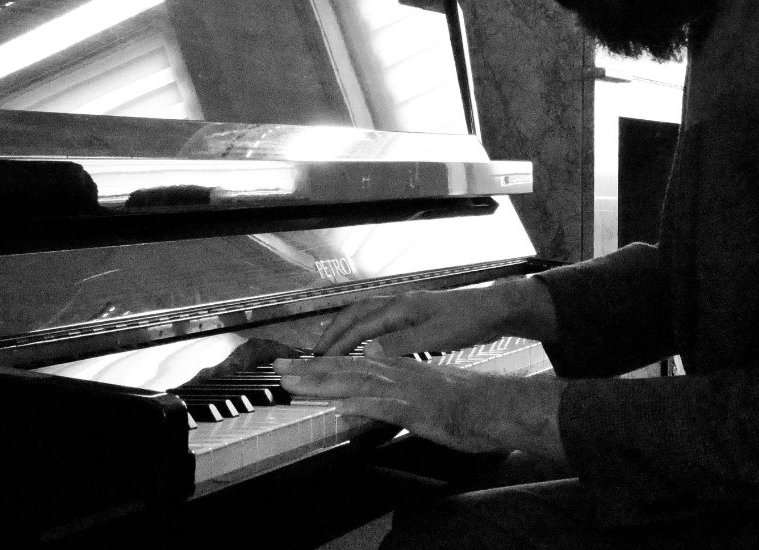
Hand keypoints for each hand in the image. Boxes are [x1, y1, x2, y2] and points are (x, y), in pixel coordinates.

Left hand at [274, 355, 566, 459]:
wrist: (494, 404)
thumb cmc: (462, 404)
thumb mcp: (418, 400)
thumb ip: (387, 402)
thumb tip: (357, 408)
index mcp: (395, 369)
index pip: (350, 364)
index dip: (319, 365)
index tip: (293, 367)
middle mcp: (395, 371)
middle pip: (345, 368)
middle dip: (309, 369)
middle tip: (279, 369)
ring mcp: (404, 387)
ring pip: (355, 380)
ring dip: (323, 381)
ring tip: (294, 382)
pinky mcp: (415, 405)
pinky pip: (382, 403)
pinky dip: (360, 403)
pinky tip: (339, 406)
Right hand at [314, 287, 500, 356]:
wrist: (490, 309)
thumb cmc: (466, 322)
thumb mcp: (436, 337)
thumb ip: (402, 343)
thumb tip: (368, 352)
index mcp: (399, 308)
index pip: (359, 326)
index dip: (338, 343)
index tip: (320, 360)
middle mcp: (396, 302)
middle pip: (355, 314)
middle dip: (333, 332)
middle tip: (316, 353)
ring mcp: (403, 306)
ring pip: (364, 314)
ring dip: (345, 329)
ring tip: (331, 347)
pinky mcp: (412, 312)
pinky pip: (376, 318)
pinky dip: (361, 329)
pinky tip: (363, 344)